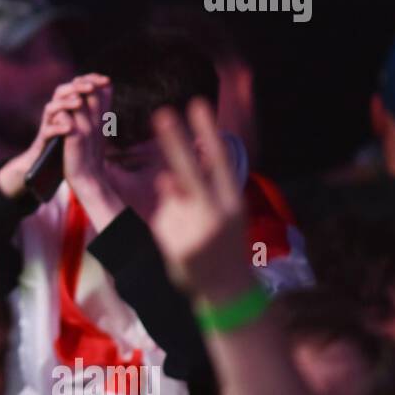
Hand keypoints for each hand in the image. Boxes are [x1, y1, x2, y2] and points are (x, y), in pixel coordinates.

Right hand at [0, 74, 107, 198]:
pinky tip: (68, 128)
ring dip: (65, 103)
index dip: (90, 80)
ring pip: (51, 108)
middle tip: (91, 87)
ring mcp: (48, 126)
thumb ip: (93, 107)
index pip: (76, 86)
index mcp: (66, 107)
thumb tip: (109, 87)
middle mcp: (56, 113)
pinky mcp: (43, 141)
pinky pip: (47, 131)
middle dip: (76, 87)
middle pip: (61, 91)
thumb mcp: (84, 123)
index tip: (107, 81)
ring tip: (79, 103)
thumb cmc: (69, 144)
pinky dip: (57, 128)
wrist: (49, 167)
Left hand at [147, 100, 252, 302]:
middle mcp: (217, 215)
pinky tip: (183, 242)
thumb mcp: (226, 212)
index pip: (220, 160)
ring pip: (171, 197)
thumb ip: (206, 189)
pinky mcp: (174, 245)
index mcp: (233, 202)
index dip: (208, 132)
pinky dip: (168, 223)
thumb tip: (177, 169)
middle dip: (175, 142)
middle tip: (162, 113)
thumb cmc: (225, 243)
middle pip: (191, 171)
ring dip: (174, 202)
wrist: (227, 291)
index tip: (197, 104)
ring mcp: (194, 230)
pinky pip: (162, 218)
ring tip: (193, 225)